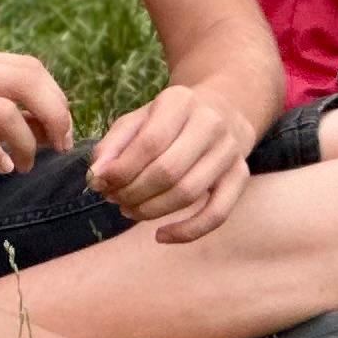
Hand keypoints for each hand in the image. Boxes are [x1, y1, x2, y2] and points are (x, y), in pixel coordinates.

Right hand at [0, 47, 73, 184]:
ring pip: (2, 110)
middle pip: (23, 81)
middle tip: (59, 147)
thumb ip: (6, 116)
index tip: (63, 132)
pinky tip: (1, 168)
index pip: (29, 67)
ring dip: (25, 143)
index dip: (56, 99)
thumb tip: (54, 127)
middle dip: (52, 116)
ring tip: (24, 165)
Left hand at [85, 85, 256, 243]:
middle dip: (134, 193)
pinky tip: (161, 236)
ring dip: (152, 211)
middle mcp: (211, 124)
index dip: (122, 170)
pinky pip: (217, 214)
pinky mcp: (241, 176)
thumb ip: (113, 145)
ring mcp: (229, 151)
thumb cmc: (170, 120)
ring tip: (130, 211)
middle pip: (168, 171)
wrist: (223, 110)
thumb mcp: (139, 120)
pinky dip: (188, 231)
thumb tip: (96, 176)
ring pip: (189, 193)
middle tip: (116, 200)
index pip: (150, 142)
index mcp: (181, 101)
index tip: (101, 184)